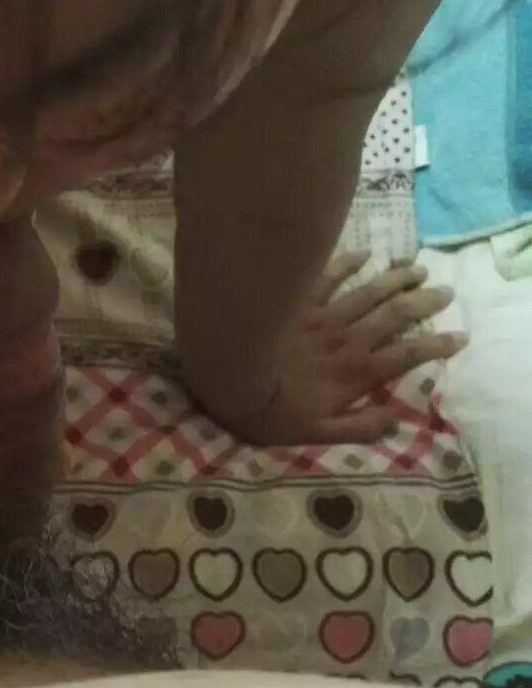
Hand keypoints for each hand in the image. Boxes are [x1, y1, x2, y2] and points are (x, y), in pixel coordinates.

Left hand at [193, 252, 465, 444]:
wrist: (226, 376)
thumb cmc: (268, 412)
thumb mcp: (316, 434)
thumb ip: (359, 428)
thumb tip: (398, 422)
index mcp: (354, 373)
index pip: (406, 355)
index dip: (436, 346)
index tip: (460, 336)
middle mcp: (345, 340)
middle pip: (394, 315)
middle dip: (424, 302)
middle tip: (445, 292)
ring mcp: (322, 317)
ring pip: (368, 291)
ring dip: (395, 279)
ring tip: (417, 269)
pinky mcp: (295, 301)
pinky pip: (326, 276)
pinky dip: (346, 262)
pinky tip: (363, 253)